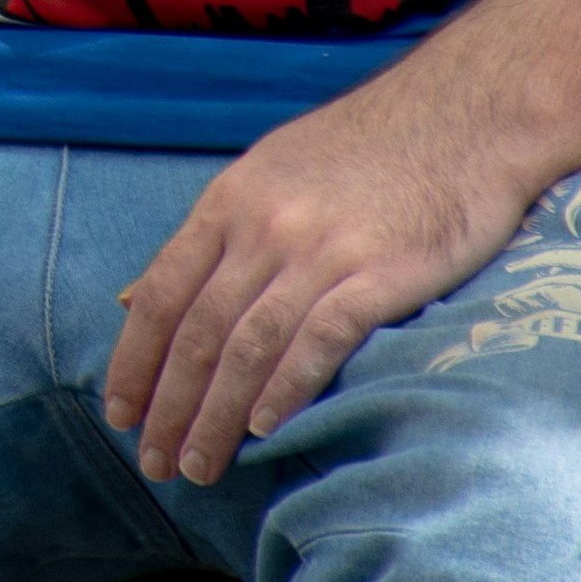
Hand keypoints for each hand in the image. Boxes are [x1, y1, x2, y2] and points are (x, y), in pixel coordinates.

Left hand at [100, 88, 535, 483]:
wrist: (463, 115)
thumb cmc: (363, 151)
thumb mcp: (265, 173)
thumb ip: (207, 240)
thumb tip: (133, 298)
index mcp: (228, 203)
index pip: (162, 293)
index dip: (134, 360)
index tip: (117, 413)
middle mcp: (264, 228)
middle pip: (199, 331)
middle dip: (168, 405)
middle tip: (154, 463)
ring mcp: (320, 250)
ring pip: (248, 345)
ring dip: (217, 415)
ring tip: (201, 466)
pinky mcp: (380, 274)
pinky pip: (319, 339)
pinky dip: (286, 387)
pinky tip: (266, 429)